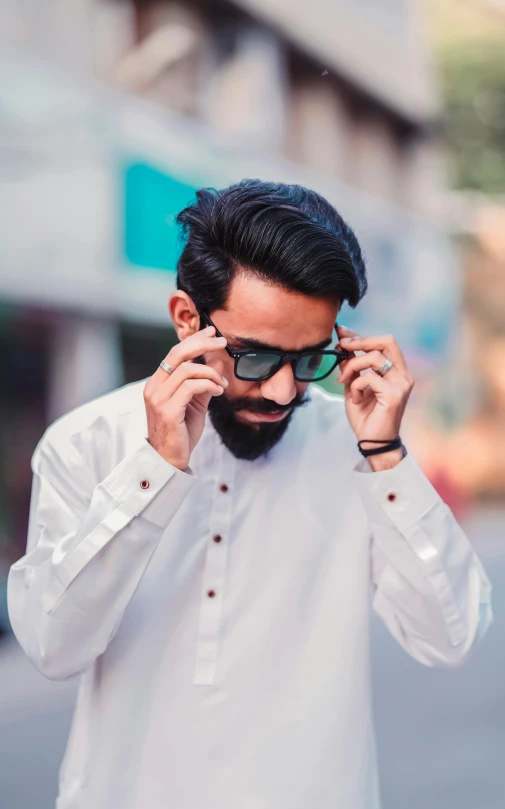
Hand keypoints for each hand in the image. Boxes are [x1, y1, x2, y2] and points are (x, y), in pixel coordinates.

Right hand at [143, 326, 227, 469]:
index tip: (212, 333)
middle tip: (222, 342)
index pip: (174, 353)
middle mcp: (154, 388)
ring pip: (187, 370)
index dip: (194, 340)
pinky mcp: (168, 411)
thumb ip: (204, 382)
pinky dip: (208, 385)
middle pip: (177, 354)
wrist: (170, 461)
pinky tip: (218, 391)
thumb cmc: (181, 433)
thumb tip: (218, 361)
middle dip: (202, 344)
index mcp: (157, 384)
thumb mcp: (195, 403)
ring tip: (222, 383)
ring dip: (210, 373)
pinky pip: (191, 388)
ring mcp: (158, 400)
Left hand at [336, 325, 414, 466]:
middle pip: (387, 341)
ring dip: (353, 366)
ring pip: (375, 357)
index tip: (341, 332)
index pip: (384, 342)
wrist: (371, 441)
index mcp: (396, 371)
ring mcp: (402, 384)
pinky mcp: (395, 395)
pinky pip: (369, 378)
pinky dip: (355, 385)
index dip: (361, 335)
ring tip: (344, 380)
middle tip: (341, 347)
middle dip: (360, 341)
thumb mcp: (353, 386)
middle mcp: (403, 375)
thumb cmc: (365, 416)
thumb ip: (351, 366)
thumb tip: (342, 344)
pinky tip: (355, 398)